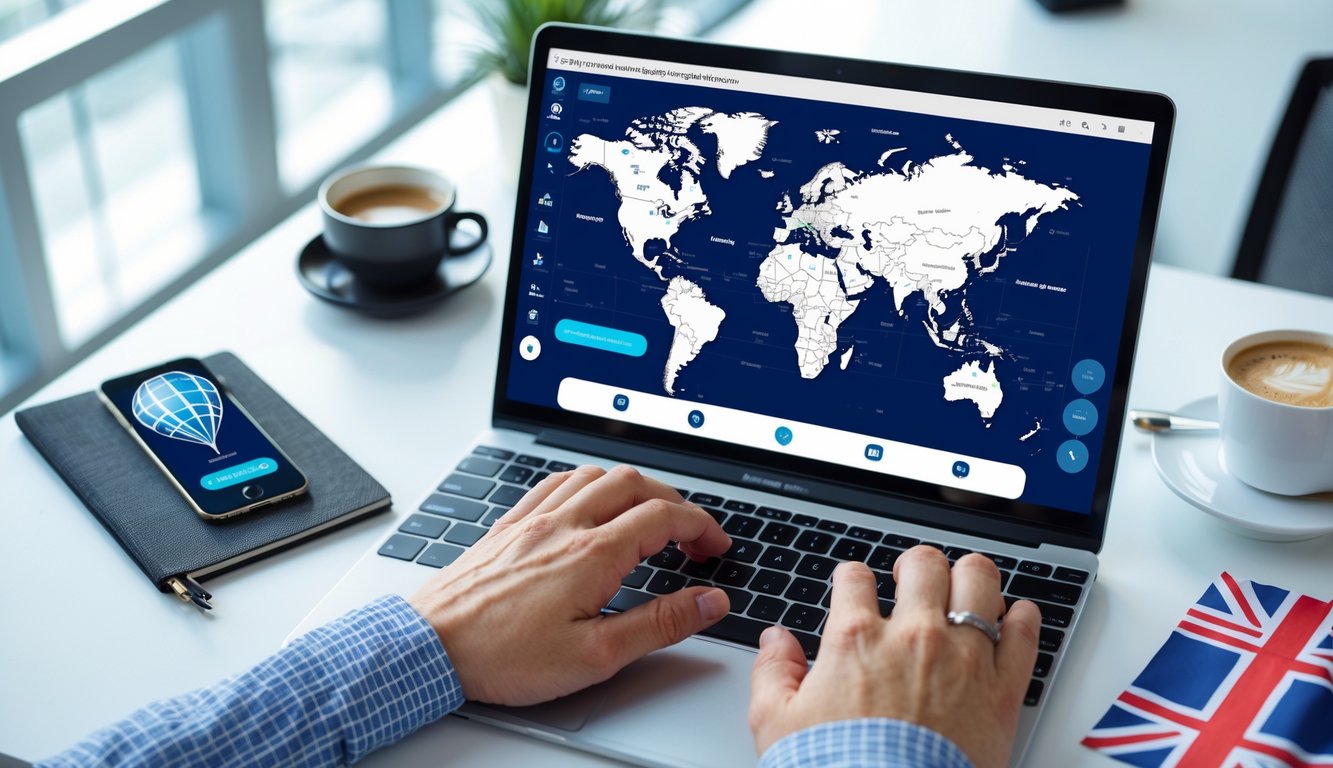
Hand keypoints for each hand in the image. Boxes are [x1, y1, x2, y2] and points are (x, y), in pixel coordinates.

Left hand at [408, 464, 731, 705]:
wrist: (430, 648)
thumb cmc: (504, 656)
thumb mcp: (596, 655)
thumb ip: (659, 624)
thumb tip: (707, 602)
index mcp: (592, 554)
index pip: (664, 518)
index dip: (701, 527)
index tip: (715, 546)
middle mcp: (563, 525)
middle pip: (635, 484)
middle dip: (674, 502)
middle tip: (690, 534)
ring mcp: (532, 520)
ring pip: (595, 474)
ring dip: (632, 486)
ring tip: (648, 512)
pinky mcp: (507, 526)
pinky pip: (554, 482)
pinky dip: (586, 482)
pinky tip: (588, 499)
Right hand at [748, 546, 1039, 767]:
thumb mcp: (775, 724)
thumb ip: (773, 672)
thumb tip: (775, 642)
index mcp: (857, 639)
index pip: (855, 577)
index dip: (852, 578)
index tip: (855, 588)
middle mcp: (914, 637)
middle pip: (923, 564)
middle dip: (915, 566)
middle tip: (911, 581)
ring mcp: (963, 659)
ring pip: (978, 581)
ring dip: (969, 577)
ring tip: (963, 587)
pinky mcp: (1001, 691)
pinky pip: (1025, 635)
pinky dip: (1023, 618)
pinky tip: (1015, 616)